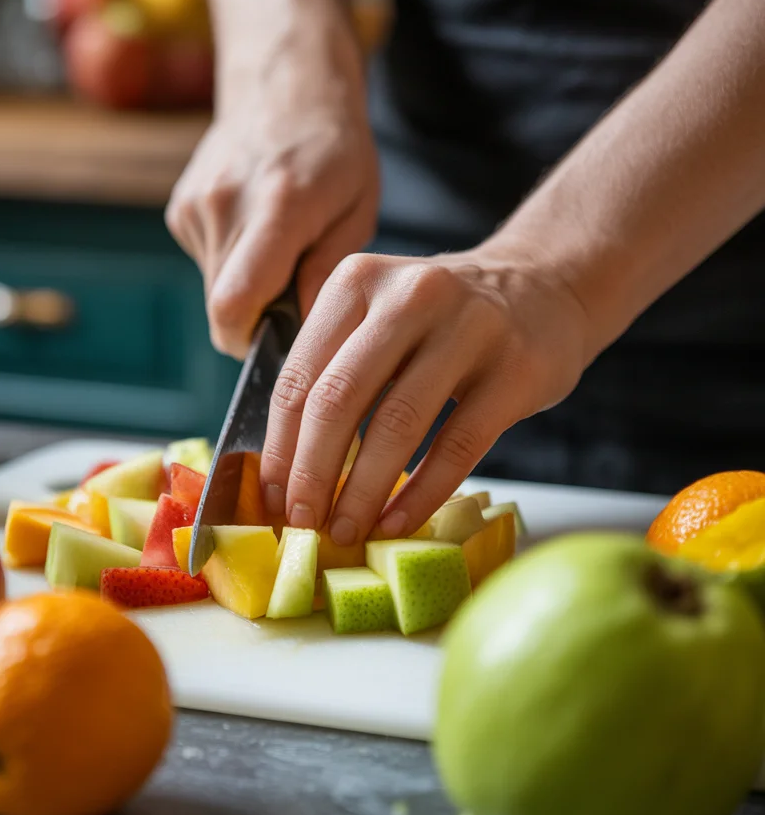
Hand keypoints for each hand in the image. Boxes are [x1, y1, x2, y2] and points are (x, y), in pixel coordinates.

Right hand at [166, 23, 378, 358]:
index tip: (276, 344)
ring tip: (280, 249)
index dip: (247, 341)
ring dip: (246, 288)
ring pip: (214, 288)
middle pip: (221, 306)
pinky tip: (256, 229)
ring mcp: (196, 204)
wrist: (285, 85)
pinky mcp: (182, 208)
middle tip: (294, 295)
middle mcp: (225, 204)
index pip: (234, 303)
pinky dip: (232, 263)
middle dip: (256, 319)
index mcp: (278, 207)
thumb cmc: (335, 150)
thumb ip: (327, 273)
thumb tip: (304, 332)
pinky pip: (207, 262)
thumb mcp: (357, 209)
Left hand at [259, 248, 591, 541]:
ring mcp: (468, 329)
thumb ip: (332, 370)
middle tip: (301, 523)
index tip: (271, 498)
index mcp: (357, 282)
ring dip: (362, 491)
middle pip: (338, 399)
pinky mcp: (515, 370)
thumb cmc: (441, 322)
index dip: (278, 447)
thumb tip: (282, 470)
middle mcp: (409, 295)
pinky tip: (397, 522)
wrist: (543, 289)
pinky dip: (421, 494)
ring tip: (346, 532)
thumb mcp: (378, 317)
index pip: (298, 376)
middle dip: (311, 473)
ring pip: (397, 424)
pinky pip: (457, 446)